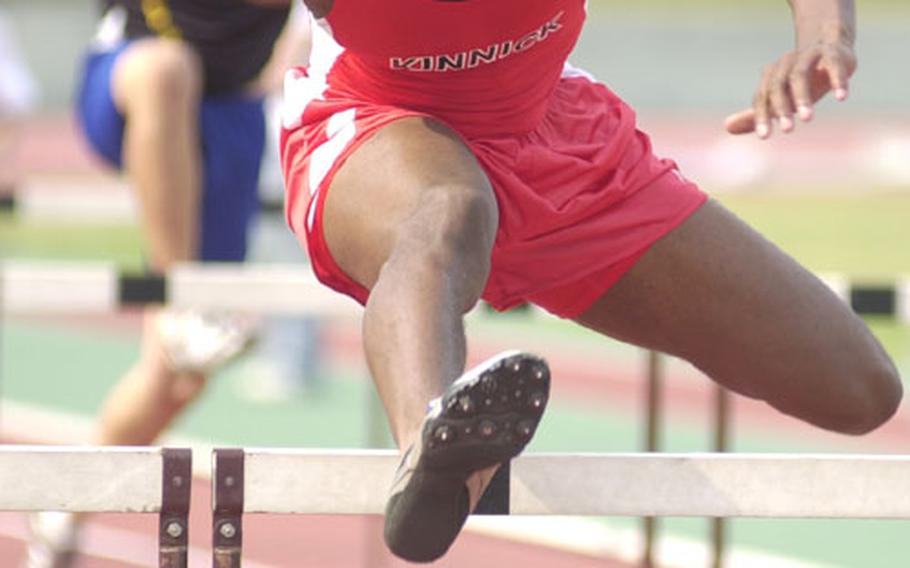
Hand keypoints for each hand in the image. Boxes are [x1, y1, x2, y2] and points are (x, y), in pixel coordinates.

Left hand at [725, 39, 855, 138]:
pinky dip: (836, 80)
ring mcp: (808, 56)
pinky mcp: (832, 52)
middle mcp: (785, 64)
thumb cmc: (800, 81)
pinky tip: (841, 97)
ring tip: (808, 118)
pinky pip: (833, 65)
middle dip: (782, 108)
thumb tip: (727, 127)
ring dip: (803, 97)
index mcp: (770, 76)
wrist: (830, 47)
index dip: (762, 117)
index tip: (765, 137)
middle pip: (778, 86)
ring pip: (800, 75)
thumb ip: (755, 115)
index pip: (762, 98)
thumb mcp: (779, 99)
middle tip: (787, 130)